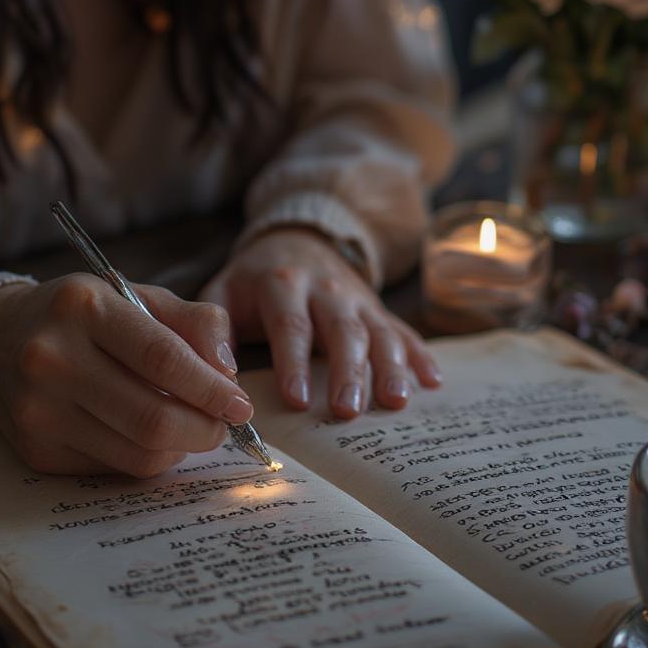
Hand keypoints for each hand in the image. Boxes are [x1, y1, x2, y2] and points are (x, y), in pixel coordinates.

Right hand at [0, 276, 250, 477]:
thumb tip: (229, 375)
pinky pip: (115, 467)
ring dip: (182, 447)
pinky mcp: (36, 450)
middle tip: (224, 426)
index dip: (212, 389)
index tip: (241, 405)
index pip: (163, 359)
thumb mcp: (139, 296)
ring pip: (138, 452)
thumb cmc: (86, 316)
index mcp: (84, 308)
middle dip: (206, 430)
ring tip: (192, 427)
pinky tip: (149, 434)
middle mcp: (52, 358)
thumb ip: (196, 323)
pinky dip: (148, 456)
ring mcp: (39, 410)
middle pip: (153, 418)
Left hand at [200, 228, 441, 418]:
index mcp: (283, 285)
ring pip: (378, 331)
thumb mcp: (223, 291)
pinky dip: (421, 355)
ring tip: (395, 401)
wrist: (298, 237)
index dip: (293, 362)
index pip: (291, 325)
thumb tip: (216, 377)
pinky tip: (433, 382)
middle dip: (347, 371)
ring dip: (389, 366)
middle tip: (348, 410)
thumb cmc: (254, 279)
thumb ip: (214, 330)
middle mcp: (326, 290)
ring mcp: (358, 299)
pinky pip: (403, 330)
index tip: (296, 399)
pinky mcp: (378, 309)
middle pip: (341, 330)